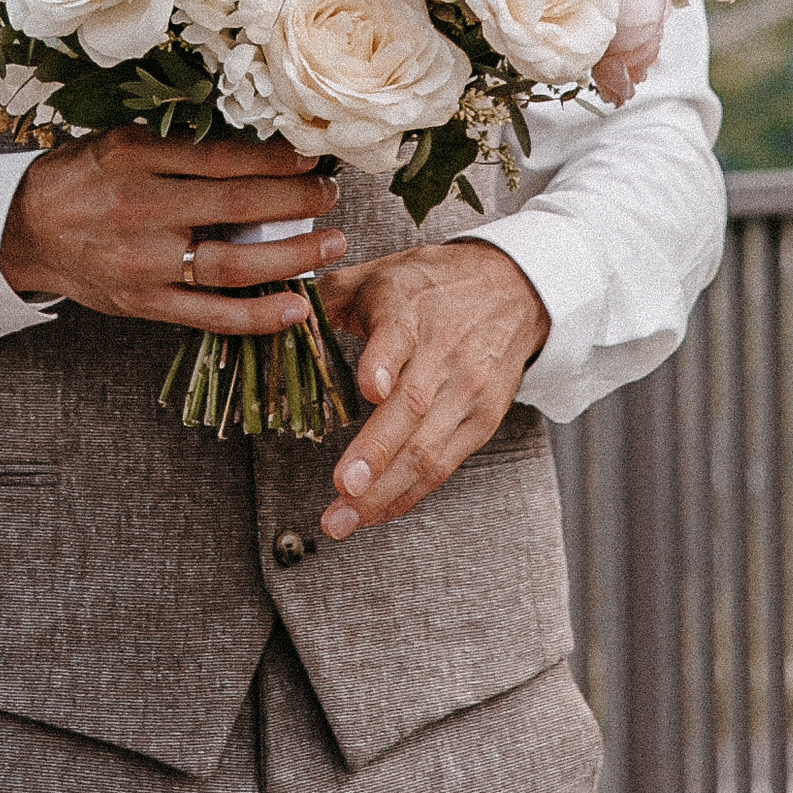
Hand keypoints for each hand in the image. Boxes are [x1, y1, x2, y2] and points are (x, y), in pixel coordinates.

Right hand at [0, 128, 345, 329]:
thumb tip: (254, 143)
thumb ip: (176, 145)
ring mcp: (143, 263)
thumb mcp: (118, 141)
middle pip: (236, 206)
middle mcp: (140, 209)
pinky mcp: (143, 304)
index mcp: (134, 157)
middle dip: (296, 201)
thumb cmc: (80, 178)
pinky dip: (256, 316)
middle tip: (331, 195)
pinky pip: (209, 316)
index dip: (275, 158)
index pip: (221, 157)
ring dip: (292, 256)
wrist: (23, 231)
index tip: (313, 154)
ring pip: (232, 264)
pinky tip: (295, 308)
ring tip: (331, 244)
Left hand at [310, 241, 547, 536]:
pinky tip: (374, 513)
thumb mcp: (381, 272)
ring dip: (384, 491)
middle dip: (376, 453)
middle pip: (413, 406)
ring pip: (427, 449)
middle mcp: (444, 351)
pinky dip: (407, 495)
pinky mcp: (483, 421)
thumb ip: (330, 296)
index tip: (369, 387)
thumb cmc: (433, 285)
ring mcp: (468, 391)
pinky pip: (443, 467)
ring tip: (343, 519)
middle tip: (343, 487)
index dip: (382, 361)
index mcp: (410, 308)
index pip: (399, 333)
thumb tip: (279, 316)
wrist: (513, 289)